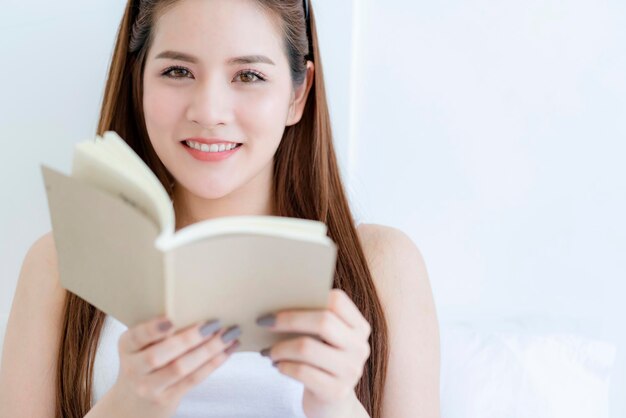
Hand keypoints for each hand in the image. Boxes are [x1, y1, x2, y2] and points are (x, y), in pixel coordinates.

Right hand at [110, 316, 240, 417]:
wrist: (135, 403)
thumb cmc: (145, 363)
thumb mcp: (140, 346)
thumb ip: (159, 330)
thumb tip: (197, 305)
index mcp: (126, 346)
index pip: (136, 337)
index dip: (153, 329)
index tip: (171, 319)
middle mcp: (134, 368)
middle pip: (159, 355)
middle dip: (189, 338)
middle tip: (214, 323)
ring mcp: (149, 387)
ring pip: (181, 368)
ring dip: (209, 349)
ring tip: (229, 334)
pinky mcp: (167, 399)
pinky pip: (194, 379)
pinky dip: (213, 363)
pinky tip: (228, 350)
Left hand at [256, 289, 371, 417]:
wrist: (332, 404)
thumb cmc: (321, 363)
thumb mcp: (324, 341)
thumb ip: (312, 320)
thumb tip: (276, 303)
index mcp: (359, 327)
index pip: (338, 300)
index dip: (307, 297)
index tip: (279, 302)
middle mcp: (360, 347)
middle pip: (323, 322)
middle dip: (288, 320)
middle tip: (264, 322)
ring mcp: (351, 371)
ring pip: (307, 347)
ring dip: (281, 347)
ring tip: (268, 351)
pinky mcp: (336, 391)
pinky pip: (302, 372)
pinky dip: (284, 366)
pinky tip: (277, 365)